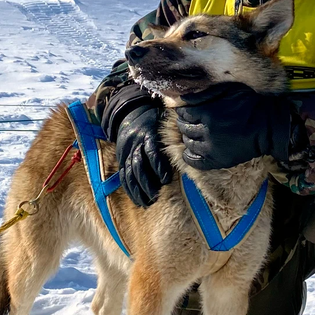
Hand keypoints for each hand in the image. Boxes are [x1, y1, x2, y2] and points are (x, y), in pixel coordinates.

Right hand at [103, 84, 172, 206]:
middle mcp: (135, 144)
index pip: (151, 152)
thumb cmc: (155, 119)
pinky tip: (138, 201)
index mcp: (148, 135)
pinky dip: (130, 190)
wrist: (131, 112)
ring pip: (130, 173)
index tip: (166, 179)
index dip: (158, 166)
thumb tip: (192, 142)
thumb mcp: (164, 121)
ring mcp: (127, 152)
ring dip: (138, 190)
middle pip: (138, 166)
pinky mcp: (122, 158)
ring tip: (147, 202)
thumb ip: (175, 133)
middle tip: (157, 195)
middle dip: (147, 183)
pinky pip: (124, 176)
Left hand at [174, 83, 295, 170]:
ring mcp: (212, 149)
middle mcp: (207, 132)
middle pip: (184, 128)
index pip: (183, 113)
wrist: (268, 127)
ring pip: (188, 143)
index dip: (184, 110)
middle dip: (185, 122)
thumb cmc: (250, 105)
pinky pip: (194, 161)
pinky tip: (192, 150)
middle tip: (193, 120)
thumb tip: (182, 99)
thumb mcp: (228, 90)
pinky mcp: (218, 160)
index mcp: (208, 113)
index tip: (189, 110)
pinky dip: (189, 156)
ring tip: (197, 132)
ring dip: (189, 137)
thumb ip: (204, 94)